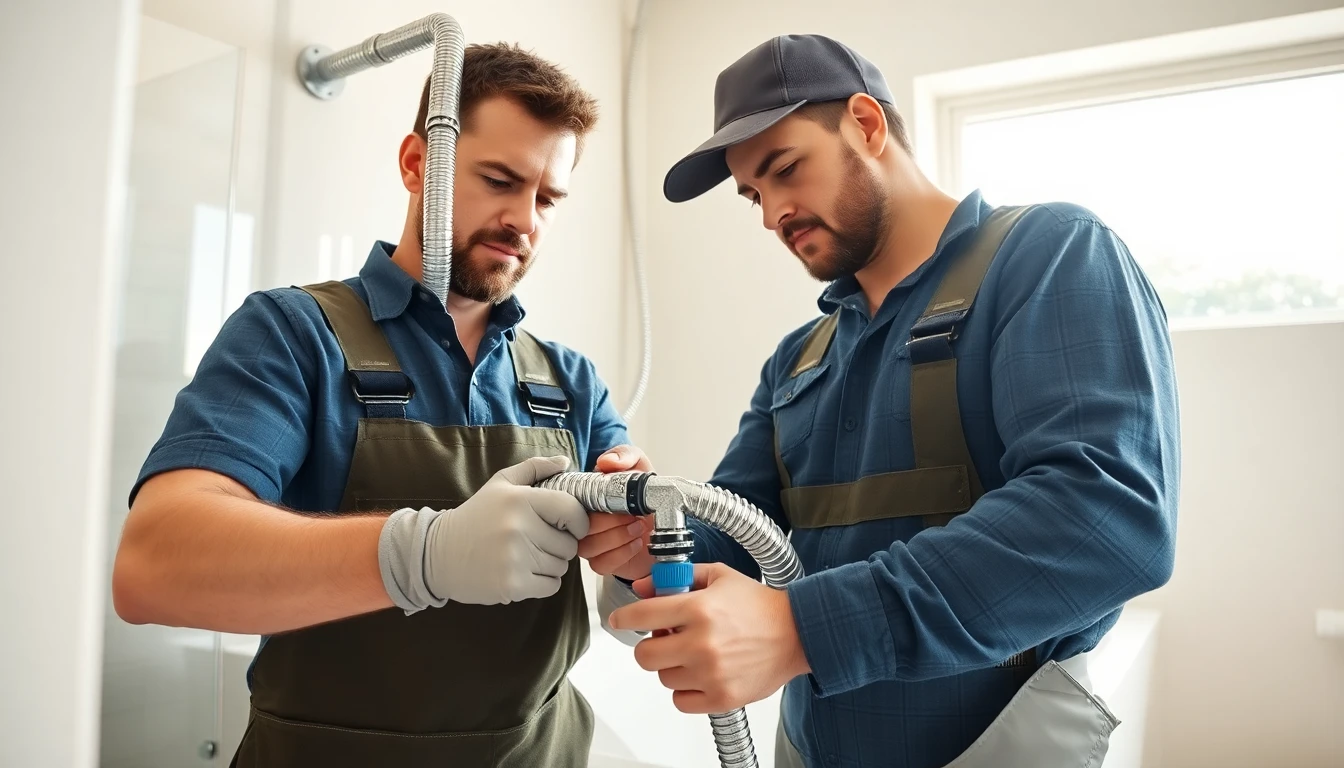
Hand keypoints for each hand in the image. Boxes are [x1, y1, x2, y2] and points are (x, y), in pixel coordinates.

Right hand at [424, 455, 589, 604]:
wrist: (438, 554)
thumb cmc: (475, 517)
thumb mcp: (501, 484)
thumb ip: (535, 468)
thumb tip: (565, 462)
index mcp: (520, 500)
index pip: (572, 511)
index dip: (578, 521)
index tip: (569, 525)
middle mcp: (519, 528)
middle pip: (569, 544)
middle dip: (559, 544)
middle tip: (536, 541)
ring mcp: (515, 558)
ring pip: (561, 566)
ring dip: (550, 564)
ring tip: (525, 555)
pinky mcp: (512, 585)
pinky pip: (551, 586)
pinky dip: (542, 582)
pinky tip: (522, 571)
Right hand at [579, 445, 656, 579]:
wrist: (668, 526)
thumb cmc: (647, 497)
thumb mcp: (641, 467)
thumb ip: (626, 455)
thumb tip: (605, 462)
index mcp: (588, 498)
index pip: (570, 501)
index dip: (591, 501)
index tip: (615, 498)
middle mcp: (585, 521)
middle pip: (578, 526)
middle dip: (609, 521)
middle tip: (633, 515)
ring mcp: (592, 543)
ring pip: (586, 547)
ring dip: (616, 537)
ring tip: (638, 527)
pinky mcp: (603, 563)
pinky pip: (599, 564)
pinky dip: (620, 554)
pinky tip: (636, 544)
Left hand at [608, 563, 810, 713]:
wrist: (798, 633)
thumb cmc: (759, 605)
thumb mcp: (719, 577)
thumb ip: (679, 577)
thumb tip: (644, 587)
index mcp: (699, 609)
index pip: (642, 615)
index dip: (623, 618)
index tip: (618, 620)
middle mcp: (702, 643)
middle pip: (645, 655)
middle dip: (650, 645)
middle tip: (665, 638)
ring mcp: (711, 673)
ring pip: (663, 678)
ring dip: (672, 666)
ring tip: (693, 654)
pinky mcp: (722, 697)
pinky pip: (680, 701)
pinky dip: (685, 690)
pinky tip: (700, 674)